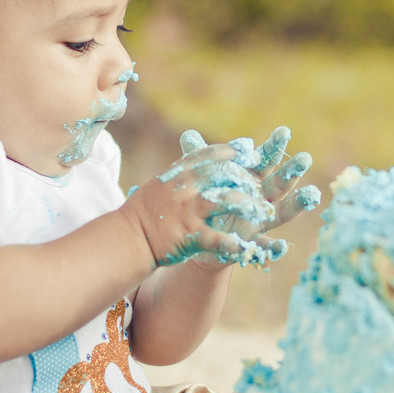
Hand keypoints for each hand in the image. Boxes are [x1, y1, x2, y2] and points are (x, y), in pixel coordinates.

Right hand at [120, 134, 287, 267]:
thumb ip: (185, 167)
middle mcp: (186, 188)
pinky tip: (248, 247)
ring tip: (264, 213)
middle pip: (225, 173)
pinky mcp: (191, 236)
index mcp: (180, 173)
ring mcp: (189, 211)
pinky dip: (235, 244)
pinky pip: (219, 238)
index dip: (234, 152)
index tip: (250, 151)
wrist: (129, 238)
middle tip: (262, 186)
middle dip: (247, 179)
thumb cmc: (148, 210)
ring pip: (227, 201)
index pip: (212, 154)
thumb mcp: (164, 181)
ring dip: (249, 206)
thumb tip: (197, 145)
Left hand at [177, 126, 320, 267]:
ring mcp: (261, 221)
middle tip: (305, 158)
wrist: (202, 236)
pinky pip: (266, 247)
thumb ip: (200, 159)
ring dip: (298, 203)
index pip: (265, 159)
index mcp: (251, 179)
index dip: (274, 146)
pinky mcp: (253, 244)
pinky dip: (275, 248)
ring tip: (312, 194)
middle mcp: (261, 198)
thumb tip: (188, 134)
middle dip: (293, 170)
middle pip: (280, 181)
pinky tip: (283, 247)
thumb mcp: (205, 180)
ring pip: (284, 211)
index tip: (284, 132)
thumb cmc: (210, 201)